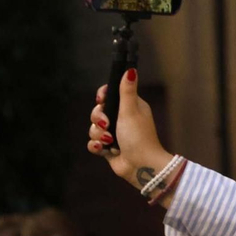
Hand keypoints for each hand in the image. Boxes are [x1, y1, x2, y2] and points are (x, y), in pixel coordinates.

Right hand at [87, 72, 171, 189]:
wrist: (141, 166)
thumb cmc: (139, 137)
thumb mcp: (131, 111)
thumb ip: (127, 91)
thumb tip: (130, 69)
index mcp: (130, 107)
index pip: (110, 94)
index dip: (102, 96)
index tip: (101, 99)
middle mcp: (122, 119)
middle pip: (98, 111)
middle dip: (98, 119)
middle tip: (107, 124)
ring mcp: (114, 134)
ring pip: (94, 128)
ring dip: (99, 135)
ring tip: (110, 141)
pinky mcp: (108, 148)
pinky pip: (94, 143)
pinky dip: (97, 147)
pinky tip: (104, 150)